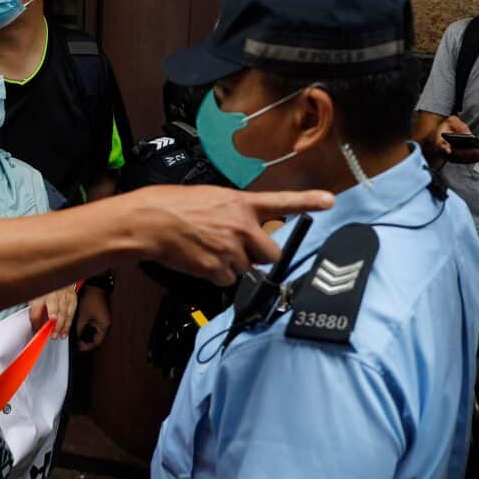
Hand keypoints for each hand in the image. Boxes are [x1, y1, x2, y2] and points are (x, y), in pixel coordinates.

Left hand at [29, 286, 77, 339]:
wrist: (57, 279)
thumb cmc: (46, 290)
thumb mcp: (35, 297)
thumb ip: (35, 311)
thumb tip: (35, 325)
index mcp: (41, 293)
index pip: (36, 309)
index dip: (36, 321)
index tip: (36, 330)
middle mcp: (53, 293)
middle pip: (54, 310)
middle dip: (54, 324)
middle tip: (52, 335)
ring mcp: (64, 295)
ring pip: (64, 313)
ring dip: (62, 326)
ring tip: (59, 335)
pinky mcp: (72, 298)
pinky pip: (72, 312)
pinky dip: (69, 323)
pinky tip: (65, 331)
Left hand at [74, 288, 111, 352]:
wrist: (95, 286)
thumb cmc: (91, 299)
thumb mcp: (82, 317)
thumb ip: (78, 329)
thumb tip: (74, 338)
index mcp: (104, 326)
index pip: (96, 343)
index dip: (86, 347)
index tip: (77, 348)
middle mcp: (105, 324)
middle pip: (95, 339)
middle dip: (85, 342)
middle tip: (75, 343)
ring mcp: (102, 320)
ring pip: (93, 333)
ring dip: (85, 335)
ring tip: (75, 336)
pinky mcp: (99, 316)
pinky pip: (92, 326)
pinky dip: (85, 329)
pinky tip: (78, 328)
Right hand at [135, 185, 334, 285]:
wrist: (149, 222)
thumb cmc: (172, 206)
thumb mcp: (210, 198)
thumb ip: (234, 212)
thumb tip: (243, 226)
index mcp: (240, 203)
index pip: (282, 202)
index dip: (308, 202)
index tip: (329, 201)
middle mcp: (241, 226)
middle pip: (270, 253)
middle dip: (258, 256)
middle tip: (236, 249)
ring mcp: (231, 249)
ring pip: (247, 269)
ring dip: (234, 266)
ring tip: (209, 251)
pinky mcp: (218, 269)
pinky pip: (229, 280)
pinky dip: (218, 276)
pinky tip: (202, 261)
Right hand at [426, 114, 478, 164]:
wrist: (444, 132)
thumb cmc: (448, 127)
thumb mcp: (452, 121)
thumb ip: (459, 126)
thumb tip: (468, 134)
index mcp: (439, 140)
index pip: (440, 145)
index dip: (444, 148)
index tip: (448, 150)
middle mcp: (443, 151)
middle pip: (454, 155)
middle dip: (466, 154)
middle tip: (477, 151)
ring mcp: (450, 157)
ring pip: (461, 160)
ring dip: (472, 158)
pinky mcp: (456, 159)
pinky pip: (465, 161)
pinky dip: (474, 159)